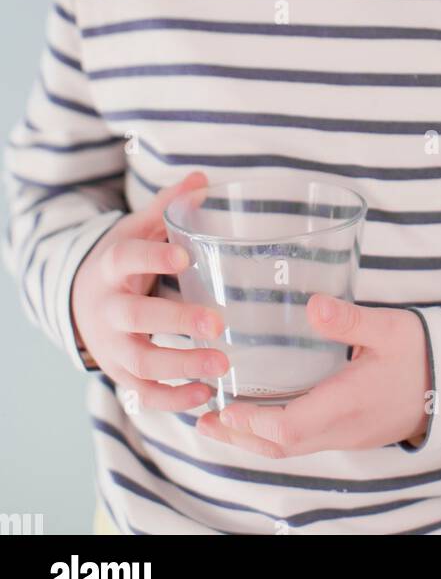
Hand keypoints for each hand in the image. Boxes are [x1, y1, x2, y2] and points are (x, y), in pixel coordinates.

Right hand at [70, 170, 230, 409]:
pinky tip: (205, 395)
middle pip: (135, 317)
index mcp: (112, 266)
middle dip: (176, 322)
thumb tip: (202, 179)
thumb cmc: (123, 261)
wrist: (81, 300)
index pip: (126, 259)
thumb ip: (169, 207)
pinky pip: (143, 394)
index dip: (151, 258)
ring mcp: (111, 345)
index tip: (183, 255)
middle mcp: (108, 309)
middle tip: (218, 323)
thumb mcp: (137, 230)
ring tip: (222, 365)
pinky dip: (171, 400)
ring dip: (181, 366)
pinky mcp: (120, 373)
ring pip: (141, 362)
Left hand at [195, 294, 431, 457]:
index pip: (289, 428)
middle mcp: (342, 428)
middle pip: (279, 447)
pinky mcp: (350, 433)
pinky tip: (259, 416)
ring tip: (217, 421)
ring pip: (288, 449)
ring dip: (251, 438)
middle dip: (238, 436)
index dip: (251, 422)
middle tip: (202, 419)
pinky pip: (302, 443)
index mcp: (348, 404)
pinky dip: (272, 435)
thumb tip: (312, 304)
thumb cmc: (423, 352)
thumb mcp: (389, 328)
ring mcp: (346, 436)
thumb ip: (350, 319)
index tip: (221, 408)